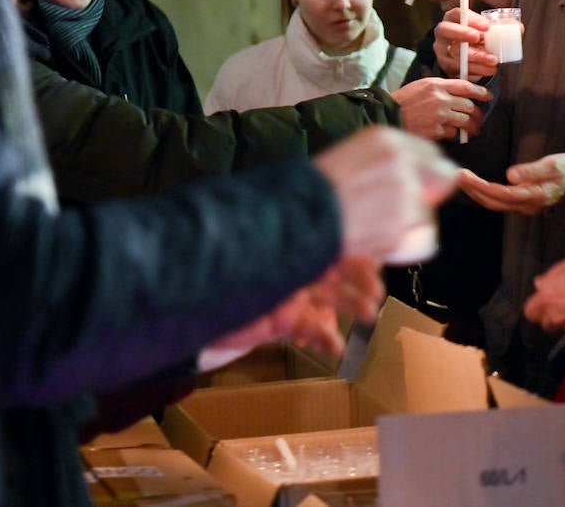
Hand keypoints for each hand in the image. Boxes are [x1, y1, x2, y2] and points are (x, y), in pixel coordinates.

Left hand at [194, 256, 384, 371]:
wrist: (187, 307)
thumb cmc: (214, 274)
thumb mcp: (247, 255)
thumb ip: (277, 244)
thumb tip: (298, 217)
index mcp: (291, 246)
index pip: (329, 245)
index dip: (352, 252)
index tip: (374, 259)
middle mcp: (295, 268)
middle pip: (335, 274)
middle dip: (358, 283)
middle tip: (377, 293)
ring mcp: (292, 295)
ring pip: (329, 301)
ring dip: (351, 308)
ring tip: (369, 316)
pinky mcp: (285, 321)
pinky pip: (311, 328)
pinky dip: (326, 338)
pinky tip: (339, 347)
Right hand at [313, 126, 457, 259]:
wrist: (296, 215)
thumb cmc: (314, 190)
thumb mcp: (350, 157)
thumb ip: (388, 162)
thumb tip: (424, 176)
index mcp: (385, 139)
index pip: (430, 153)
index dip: (426, 172)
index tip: (420, 184)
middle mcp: (400, 160)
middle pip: (443, 177)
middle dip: (429, 194)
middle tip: (407, 210)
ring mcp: (404, 192)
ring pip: (428, 212)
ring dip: (409, 224)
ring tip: (374, 227)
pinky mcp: (402, 224)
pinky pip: (425, 240)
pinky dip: (409, 247)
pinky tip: (383, 244)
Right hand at [391, 77, 490, 140]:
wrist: (388, 115)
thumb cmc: (403, 101)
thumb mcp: (422, 86)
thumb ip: (441, 88)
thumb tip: (460, 94)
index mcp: (436, 84)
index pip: (465, 86)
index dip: (480, 92)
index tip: (487, 96)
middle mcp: (440, 99)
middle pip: (469, 106)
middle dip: (477, 114)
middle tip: (479, 119)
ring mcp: (439, 116)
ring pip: (464, 121)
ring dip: (471, 127)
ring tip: (472, 130)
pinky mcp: (436, 131)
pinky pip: (453, 133)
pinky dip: (453, 134)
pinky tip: (450, 134)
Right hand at [433, 7, 498, 78]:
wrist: (468, 58)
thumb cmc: (479, 38)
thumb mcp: (488, 30)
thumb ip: (502, 26)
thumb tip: (519, 27)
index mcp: (453, 18)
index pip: (458, 13)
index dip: (471, 19)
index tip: (487, 26)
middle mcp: (443, 33)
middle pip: (446, 30)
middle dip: (462, 33)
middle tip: (477, 37)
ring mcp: (442, 50)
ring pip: (455, 53)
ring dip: (475, 56)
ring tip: (493, 60)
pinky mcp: (446, 66)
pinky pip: (458, 69)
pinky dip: (476, 70)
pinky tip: (489, 69)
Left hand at [457, 153, 564, 215]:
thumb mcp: (554, 166)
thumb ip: (533, 170)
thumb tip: (510, 175)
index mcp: (533, 196)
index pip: (500, 194)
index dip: (480, 186)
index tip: (463, 175)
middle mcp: (526, 205)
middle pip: (493, 201)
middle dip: (473, 190)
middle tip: (455, 176)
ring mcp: (523, 206)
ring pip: (494, 203)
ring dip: (476, 193)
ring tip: (460, 180)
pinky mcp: (522, 202)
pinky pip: (498, 201)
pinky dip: (484, 193)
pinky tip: (475, 185)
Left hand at [522, 254, 564, 334]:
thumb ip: (552, 274)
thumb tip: (539, 282)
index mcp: (546, 296)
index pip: (529, 310)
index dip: (535, 305)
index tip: (543, 298)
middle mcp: (553, 314)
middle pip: (543, 322)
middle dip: (547, 316)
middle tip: (557, 305)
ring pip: (558, 327)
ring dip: (562, 320)